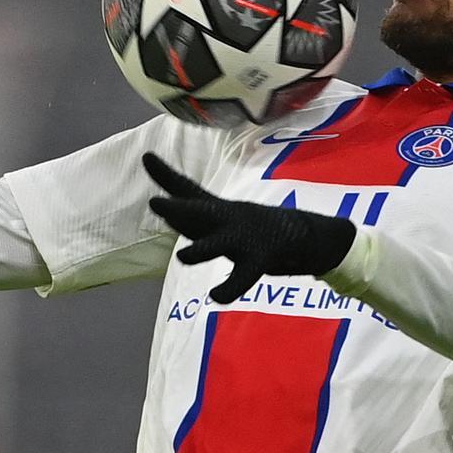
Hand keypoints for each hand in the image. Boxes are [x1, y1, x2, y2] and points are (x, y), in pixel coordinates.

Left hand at [143, 152, 355, 303]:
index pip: (188, 190)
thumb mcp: (223, 218)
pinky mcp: (261, 258)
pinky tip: (216, 295)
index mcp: (219, 210)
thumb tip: (168, 208)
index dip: (165, 175)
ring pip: (220, 244)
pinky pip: (244, 276)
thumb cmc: (257, 230)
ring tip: (183, 257)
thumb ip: (196, 217)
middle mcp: (230, 218)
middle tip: (155, 203)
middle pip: (200, 211)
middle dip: (178, 209)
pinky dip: (230, 288)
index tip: (146, 157)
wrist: (306, 236)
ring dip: (202, 250)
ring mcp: (245, 238)